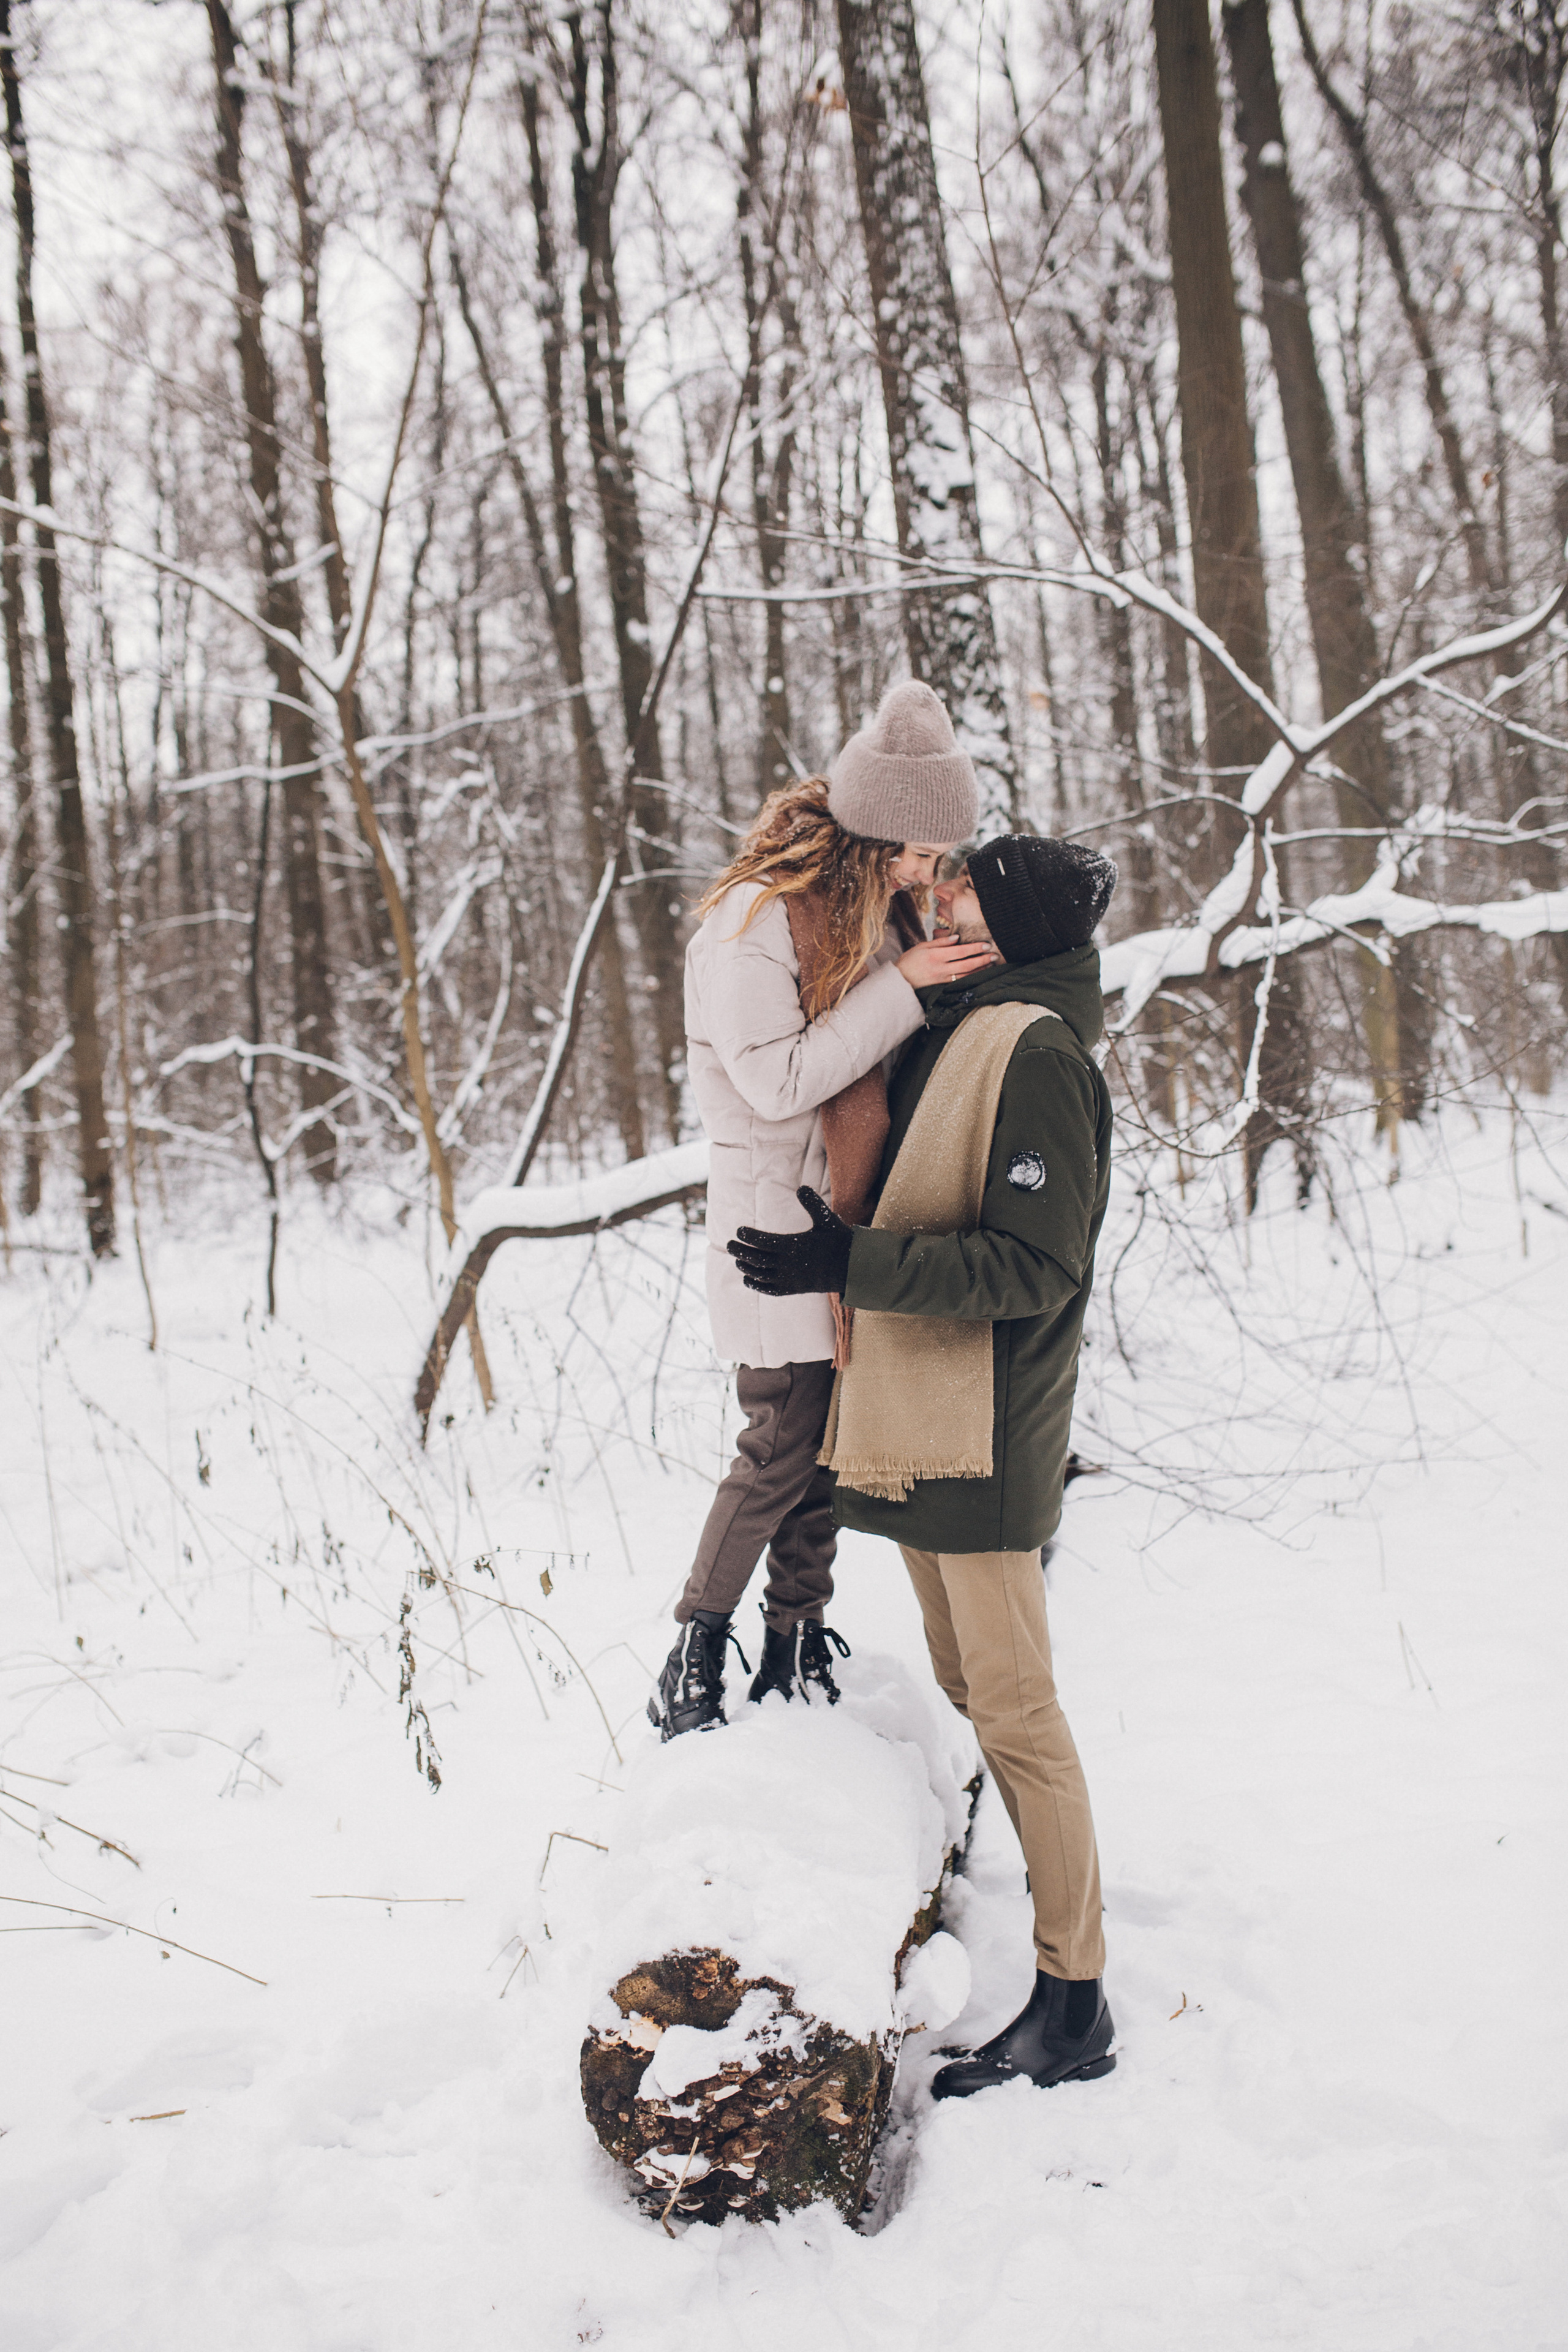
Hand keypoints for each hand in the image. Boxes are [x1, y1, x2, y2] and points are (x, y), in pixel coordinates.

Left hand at [728, 1186, 853, 1296]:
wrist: (853, 1268)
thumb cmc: (839, 1241)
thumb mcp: (827, 1220)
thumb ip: (813, 1204)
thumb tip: (801, 1187)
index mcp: (794, 1246)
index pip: (763, 1241)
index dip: (749, 1236)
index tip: (738, 1230)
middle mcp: (789, 1264)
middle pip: (757, 1259)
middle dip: (740, 1251)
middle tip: (729, 1245)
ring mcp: (790, 1278)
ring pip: (761, 1274)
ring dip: (746, 1268)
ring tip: (736, 1260)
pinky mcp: (794, 1288)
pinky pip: (771, 1289)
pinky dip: (757, 1285)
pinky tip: (748, 1279)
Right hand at [896, 935, 999, 988]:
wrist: (899, 980)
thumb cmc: (910, 960)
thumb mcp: (922, 946)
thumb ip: (940, 942)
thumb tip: (957, 937)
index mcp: (936, 956)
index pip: (961, 951)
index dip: (975, 948)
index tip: (987, 944)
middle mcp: (941, 968)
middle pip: (967, 964)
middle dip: (982, 959)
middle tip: (994, 955)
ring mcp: (942, 979)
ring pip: (966, 974)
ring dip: (980, 969)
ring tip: (990, 964)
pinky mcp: (942, 986)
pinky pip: (960, 981)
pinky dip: (971, 977)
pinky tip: (978, 973)